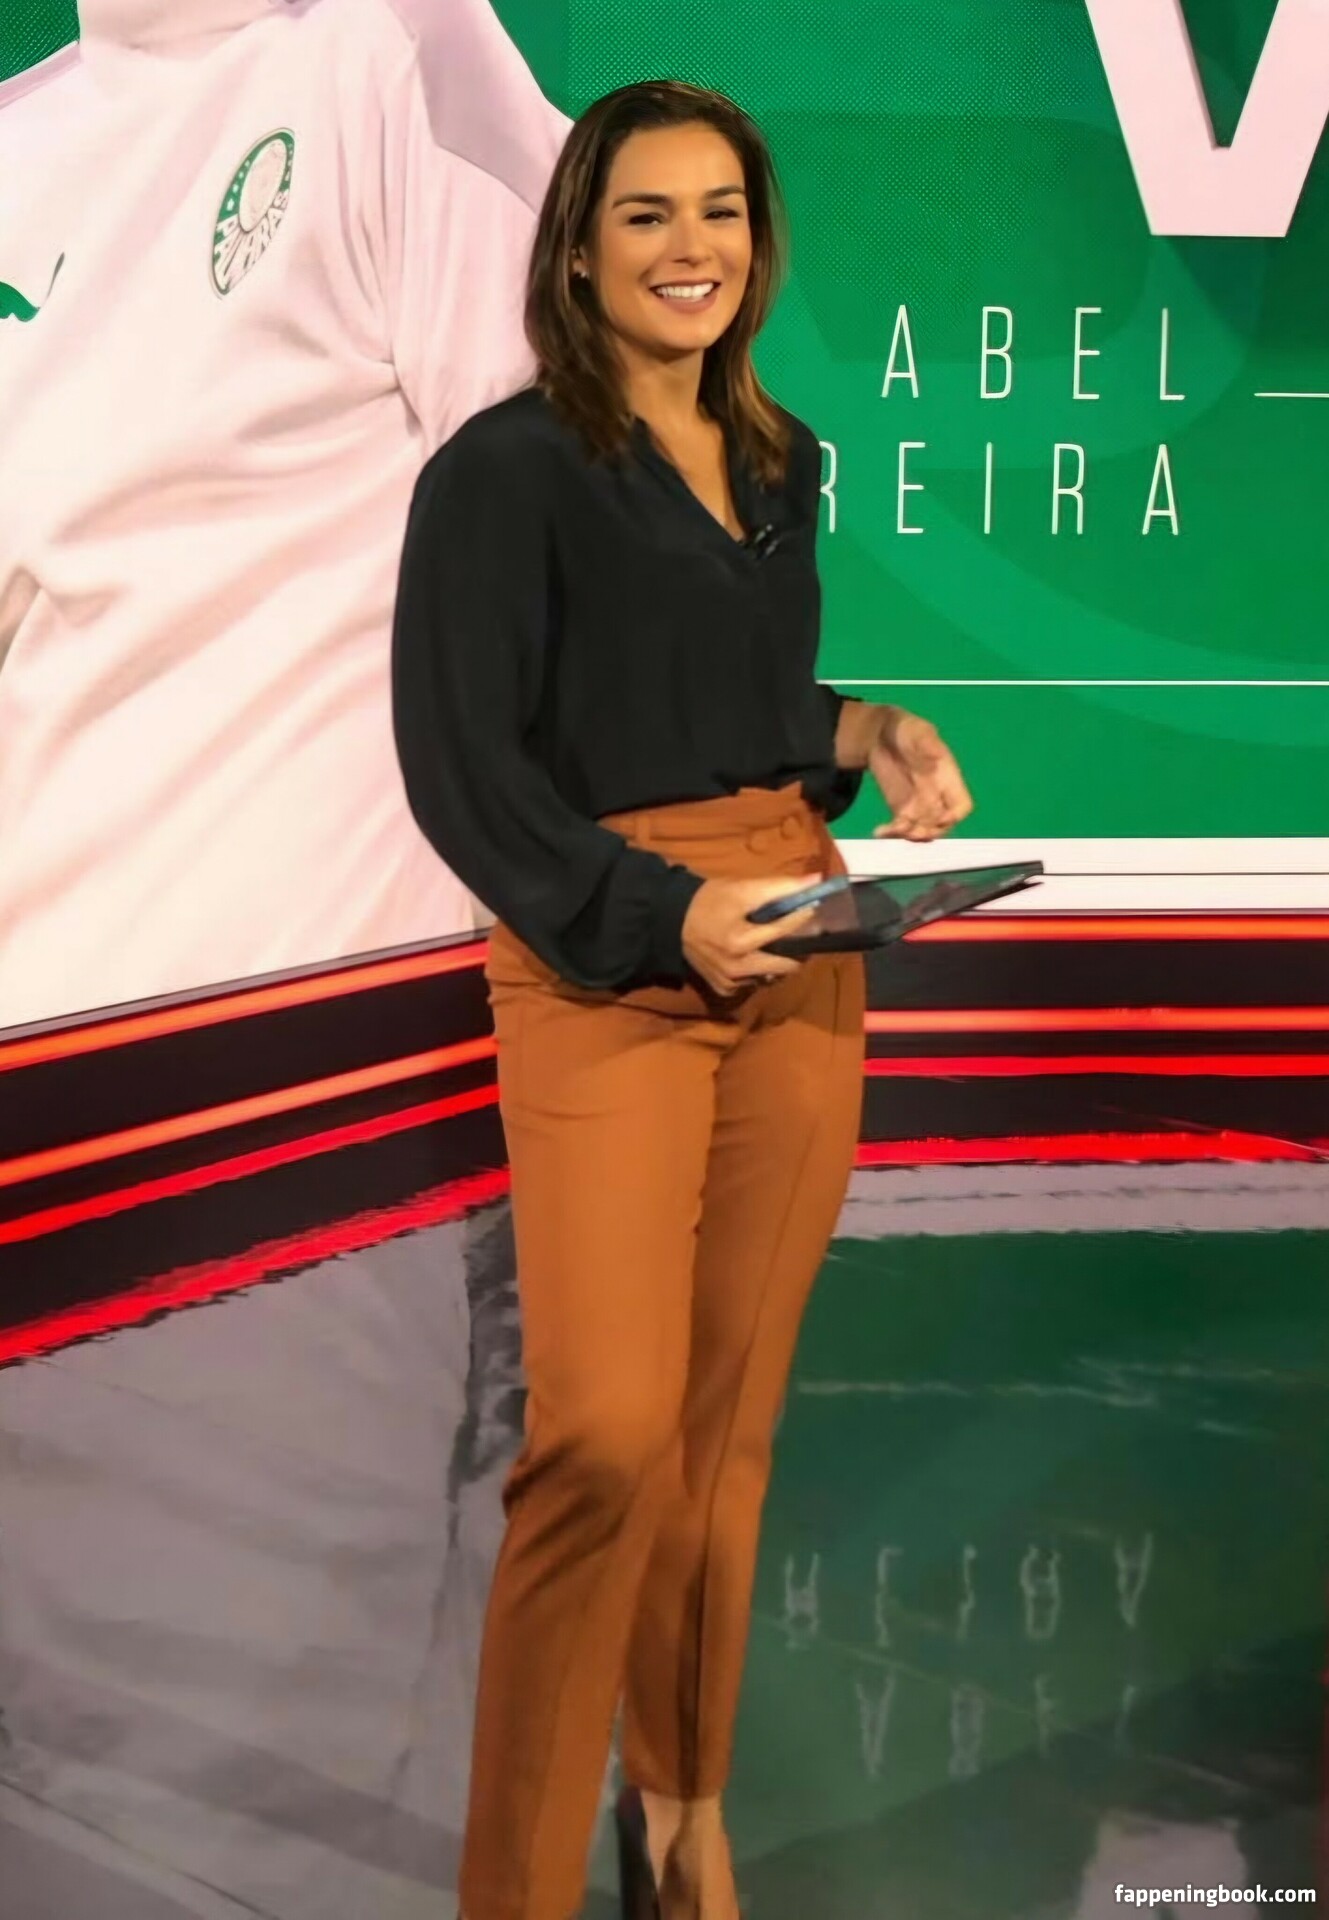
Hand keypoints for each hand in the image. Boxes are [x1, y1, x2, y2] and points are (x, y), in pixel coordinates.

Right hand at [682, 875, 822, 997]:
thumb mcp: (742, 888)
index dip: (803, 918)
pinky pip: (753, 983)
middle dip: (796, 949)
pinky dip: (759, 971)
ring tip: (774, 944)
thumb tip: (816, 881)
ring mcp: (730, 982)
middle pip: (786, 965)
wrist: (672, 920)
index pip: (784, 931)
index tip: (813, 909)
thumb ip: (780, 886)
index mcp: (741, 941)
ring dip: (778, 962)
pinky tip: (752, 956)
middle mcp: (737, 968)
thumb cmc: (709, 900)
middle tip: (798, 935)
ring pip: (771, 977)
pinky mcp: (724, 989)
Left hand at [868, 708, 972, 840]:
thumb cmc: (905, 729)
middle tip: (910, 831)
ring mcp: (918, 805)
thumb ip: (927, 743)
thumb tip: (936, 755)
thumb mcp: (917, 730)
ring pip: (921, 830)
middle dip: (929, 831)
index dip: (955, 815)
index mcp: (948, 778)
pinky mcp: (900, 809)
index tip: (939, 819)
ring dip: (909, 835)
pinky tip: (879, 831)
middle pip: (941, 824)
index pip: (961, 805)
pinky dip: (891, 833)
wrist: (878, 735)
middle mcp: (937, 796)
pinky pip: (901, 828)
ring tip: (891, 830)